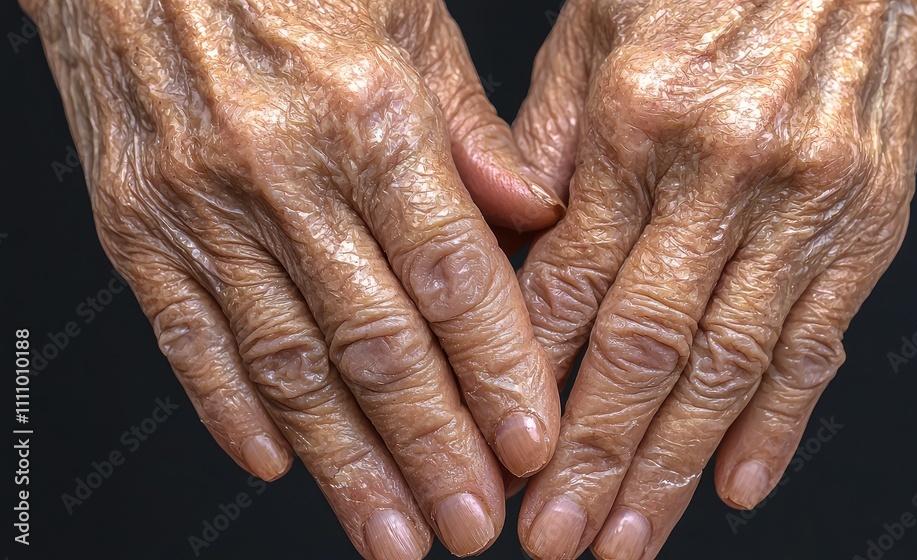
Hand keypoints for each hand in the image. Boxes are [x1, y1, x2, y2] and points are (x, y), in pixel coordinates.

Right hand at [23, 0, 562, 556]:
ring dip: (345, 464)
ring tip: (391, 533)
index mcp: (371, 115)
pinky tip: (276, 465)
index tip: (532, 445)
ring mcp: (204, 207)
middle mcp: (287, 173)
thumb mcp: (409, 15)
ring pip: (289, 366)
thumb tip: (533, 212)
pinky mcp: (137, 225)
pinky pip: (191, 336)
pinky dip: (232, 411)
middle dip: (432, 449)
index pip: (453, 276)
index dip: (497, 370)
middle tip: (473, 524)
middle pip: (377, 344)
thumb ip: (472, 128)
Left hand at [512, 1, 916, 557]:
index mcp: (640, 120)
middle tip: (553, 537)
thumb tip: (510, 235)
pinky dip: (778, 423)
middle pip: (642, 347)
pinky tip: (739, 484)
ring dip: (674, 467)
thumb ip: (549, 138)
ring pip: (727, 367)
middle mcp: (723, 171)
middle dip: (592, 456)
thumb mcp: (598, 26)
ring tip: (628, 537)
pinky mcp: (866, 224)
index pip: (568, 284)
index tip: (498, 451)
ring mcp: (802, 204)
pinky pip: (817, 340)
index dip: (527, 379)